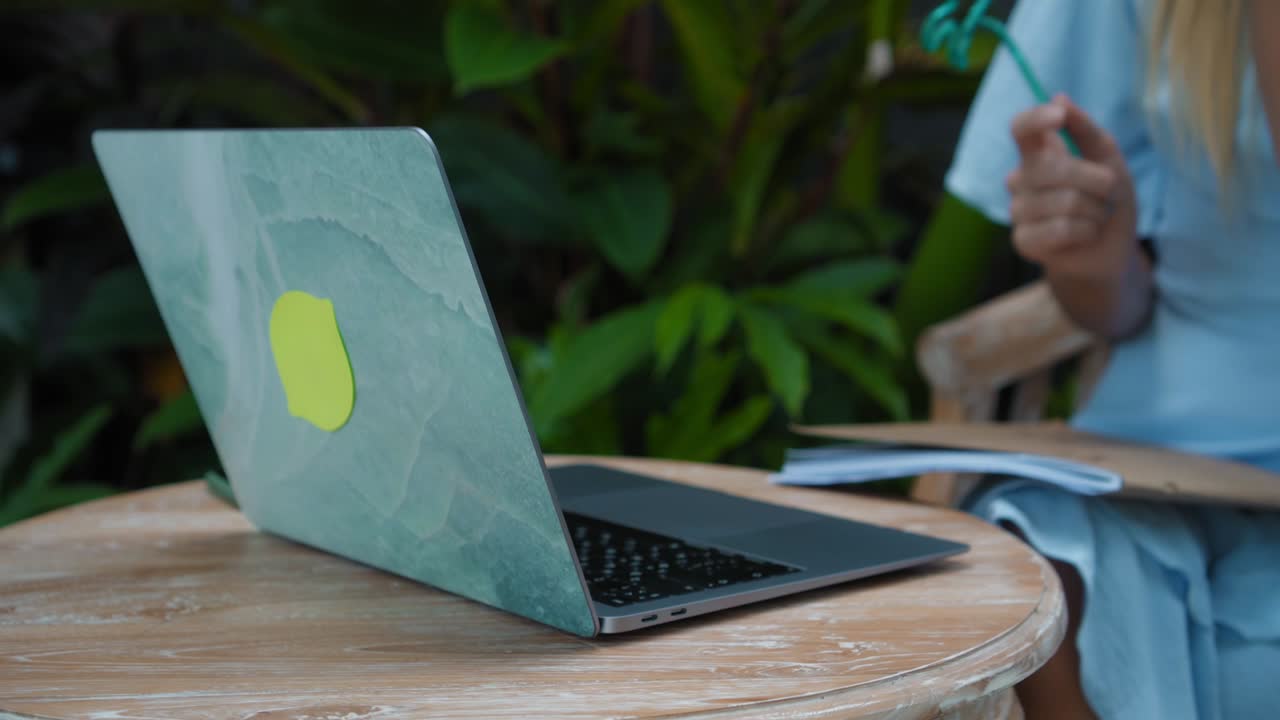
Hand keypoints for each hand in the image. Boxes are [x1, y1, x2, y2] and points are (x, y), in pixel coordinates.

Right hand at [1006, 95, 1139, 282]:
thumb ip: (1086, 130)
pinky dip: (1086, 231)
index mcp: (1039, 154)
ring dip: (1095, 210)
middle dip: (1096, 181)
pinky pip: (1059, 228)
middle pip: (1053, 168)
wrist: (1110, 249)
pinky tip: (1085, 234)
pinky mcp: (1024, 240)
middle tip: (1107, 193)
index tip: (1058, 116)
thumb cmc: (1108, 200)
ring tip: (1096, 216)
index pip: (1021, 129)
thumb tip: (1059, 96)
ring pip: (1063, 201)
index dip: (1035, 119)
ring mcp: (1019, 211)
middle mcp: (1022, 179)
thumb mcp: (1109, 159)